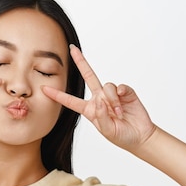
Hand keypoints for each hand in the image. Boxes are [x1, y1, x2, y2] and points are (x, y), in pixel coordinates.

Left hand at [42, 45, 156, 151]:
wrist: (140, 136)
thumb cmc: (121, 136)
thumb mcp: (107, 131)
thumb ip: (101, 117)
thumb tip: (100, 100)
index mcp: (90, 110)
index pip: (71, 101)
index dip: (58, 95)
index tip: (44, 89)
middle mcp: (99, 99)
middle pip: (88, 76)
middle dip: (81, 61)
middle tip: (72, 49)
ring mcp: (112, 95)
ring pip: (106, 86)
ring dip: (112, 100)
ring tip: (118, 113)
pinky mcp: (126, 92)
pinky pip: (119, 87)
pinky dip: (120, 96)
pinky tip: (123, 105)